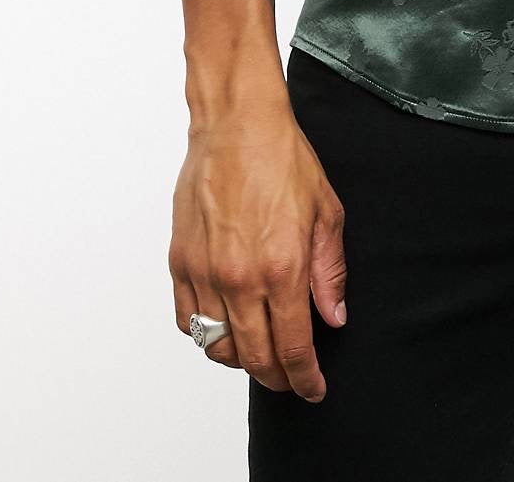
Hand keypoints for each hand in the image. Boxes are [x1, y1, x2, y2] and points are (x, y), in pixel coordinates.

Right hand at [169, 103, 346, 401]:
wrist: (237, 124)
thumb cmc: (282, 158)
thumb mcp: (327, 212)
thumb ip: (329, 272)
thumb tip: (333, 317)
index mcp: (281, 267)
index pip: (293, 347)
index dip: (305, 377)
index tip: (314, 388)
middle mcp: (240, 277)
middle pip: (255, 357)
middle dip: (277, 376)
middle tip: (291, 377)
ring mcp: (205, 272)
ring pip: (217, 346)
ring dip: (241, 359)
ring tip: (260, 352)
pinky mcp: (180, 261)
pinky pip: (187, 320)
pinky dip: (204, 334)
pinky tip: (225, 326)